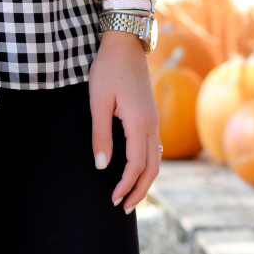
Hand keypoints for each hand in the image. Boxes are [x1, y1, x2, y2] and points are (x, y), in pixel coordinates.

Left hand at [89, 30, 160, 212]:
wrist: (124, 44)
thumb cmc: (108, 69)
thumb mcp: (98, 102)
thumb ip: (100, 134)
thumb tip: (102, 166)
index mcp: (139, 122)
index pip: (136, 165)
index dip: (125, 185)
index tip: (113, 200)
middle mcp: (152, 124)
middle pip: (152, 168)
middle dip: (139, 190)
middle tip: (124, 209)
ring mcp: (154, 120)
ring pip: (156, 159)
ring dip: (145, 180)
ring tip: (131, 197)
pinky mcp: (150, 116)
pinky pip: (154, 148)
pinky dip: (147, 165)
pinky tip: (137, 172)